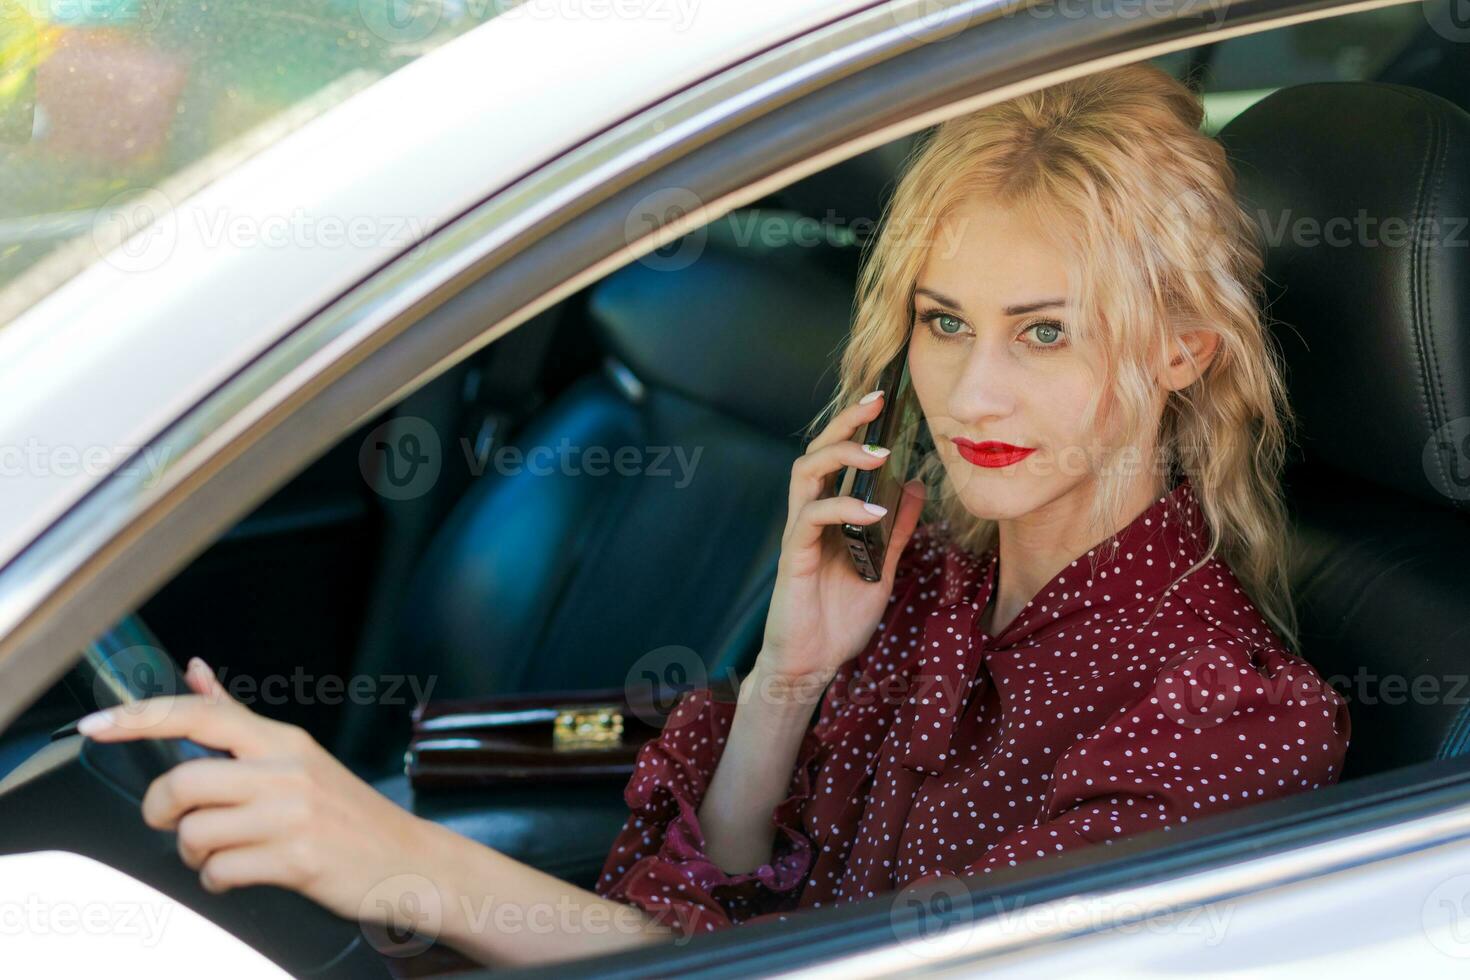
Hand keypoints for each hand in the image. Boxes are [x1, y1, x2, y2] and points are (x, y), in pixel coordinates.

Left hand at [77, 658, 432, 922]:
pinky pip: (220, 872)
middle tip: (173, 822)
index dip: (139, 718)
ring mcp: (292, 816)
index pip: (200, 716)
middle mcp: (286, 772)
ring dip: (193, 854)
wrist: (406, 859)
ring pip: (195, 834)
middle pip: (182, 783)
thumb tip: (195, 670)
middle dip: (161, 813)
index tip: (94, 724)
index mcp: (282, 741)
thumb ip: (238, 718)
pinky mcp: (296, 859)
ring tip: (221, 853)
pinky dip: (217, 881)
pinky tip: (239, 875)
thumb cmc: (345, 811)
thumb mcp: (297, 756)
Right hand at [759, 388, 926, 689]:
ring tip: (877, 453)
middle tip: (875, 402)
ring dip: (841, 456)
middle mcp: (809, 517)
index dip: (854, 426)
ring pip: (805, 473)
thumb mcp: (882, 569)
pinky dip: (844, 508)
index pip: (836, 457)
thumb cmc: (839, 619)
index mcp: (829, 516)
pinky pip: (812, 519)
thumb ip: (897, 531)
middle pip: (816, 452)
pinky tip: (874, 512)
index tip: (883, 400)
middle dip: (844, 422)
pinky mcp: (793, 557)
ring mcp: (799, 535)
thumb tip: (916, 487)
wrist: (811, 664)